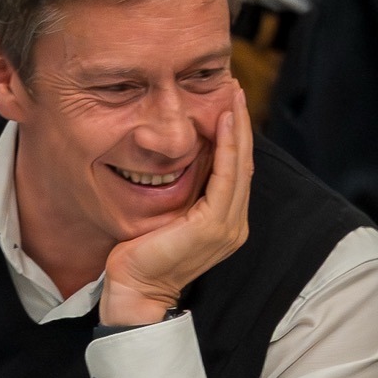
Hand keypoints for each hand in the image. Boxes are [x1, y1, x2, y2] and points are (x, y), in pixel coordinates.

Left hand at [97, 84, 252, 327]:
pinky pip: (226, 178)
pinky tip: (224, 123)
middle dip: (241, 123)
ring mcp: (227, 226)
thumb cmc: (141, 255)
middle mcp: (233, 224)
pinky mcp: (213, 226)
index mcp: (224, 222)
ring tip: (233, 96)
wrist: (134, 289)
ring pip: (239, 166)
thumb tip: (178, 160)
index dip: (235, 136)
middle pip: (243, 163)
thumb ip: (181, 193)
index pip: (235, 170)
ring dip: (238, 128)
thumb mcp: (166, 215)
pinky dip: (227, 149)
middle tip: (235, 88)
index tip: (228, 103)